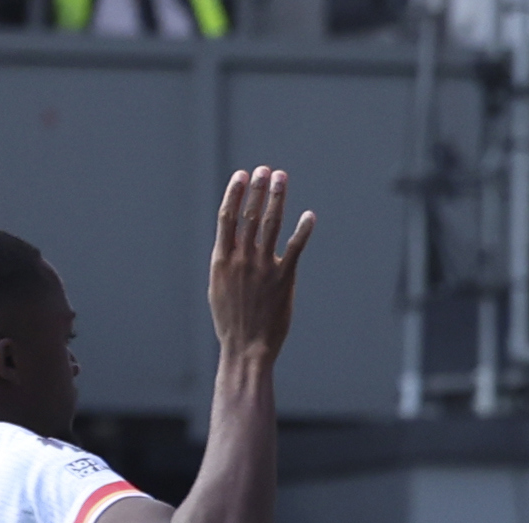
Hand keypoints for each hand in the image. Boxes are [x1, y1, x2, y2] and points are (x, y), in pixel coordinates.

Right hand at [208, 167, 314, 363]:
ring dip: (277, 199)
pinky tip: (309, 215)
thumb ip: (227, 262)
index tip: (242, 175)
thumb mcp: (219, 286)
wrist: (246, 347)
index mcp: (222, 258)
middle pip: (250, 215)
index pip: (227, 217)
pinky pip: (295, 249)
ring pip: (270, 225)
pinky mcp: (283, 279)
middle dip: (259, 189)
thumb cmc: (232, 320)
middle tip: (267, 170)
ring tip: (282, 179)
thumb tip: (232, 243)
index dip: (235, 193)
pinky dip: (302, 230)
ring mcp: (262, 267)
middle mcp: (241, 258)